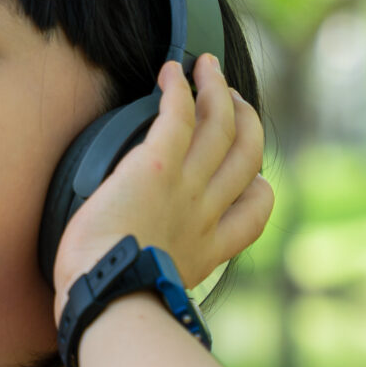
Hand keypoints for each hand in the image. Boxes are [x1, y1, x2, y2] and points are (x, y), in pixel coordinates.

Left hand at [49, 53, 273, 320]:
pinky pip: (179, 115)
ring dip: (217, 89)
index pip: (257, 209)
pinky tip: (173, 70)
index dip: (260, 184)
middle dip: (246, 120)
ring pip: (220, 125)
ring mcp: (186, 186)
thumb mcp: (152, 291)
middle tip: (232, 99)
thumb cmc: (111, 299)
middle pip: (248, 154)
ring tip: (208, 66)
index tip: (251, 175)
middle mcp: (206, 213)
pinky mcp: (157, 166)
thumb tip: (139, 277)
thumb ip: (159, 272)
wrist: (105, 295)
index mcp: (207, 249)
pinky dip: (180, 88)